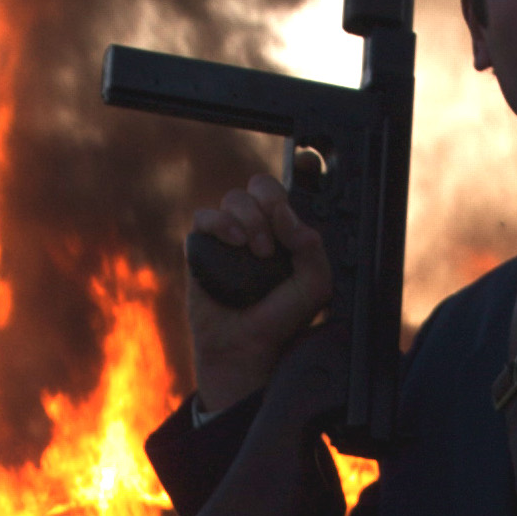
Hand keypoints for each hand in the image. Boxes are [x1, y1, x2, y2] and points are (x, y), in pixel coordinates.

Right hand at [186, 171, 334, 415]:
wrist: (246, 349)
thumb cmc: (280, 320)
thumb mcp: (314, 287)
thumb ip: (311, 248)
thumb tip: (284, 214)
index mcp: (284, 232)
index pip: (286, 192)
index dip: (295, 174)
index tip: (305, 166)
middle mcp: (256, 228)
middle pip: (260, 186)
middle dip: (270, 202)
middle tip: (278, 236)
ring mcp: (228, 237)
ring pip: (234, 198)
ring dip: (251, 219)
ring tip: (259, 252)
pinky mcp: (202, 248)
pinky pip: (204, 217)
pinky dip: (220, 223)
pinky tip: (235, 243)